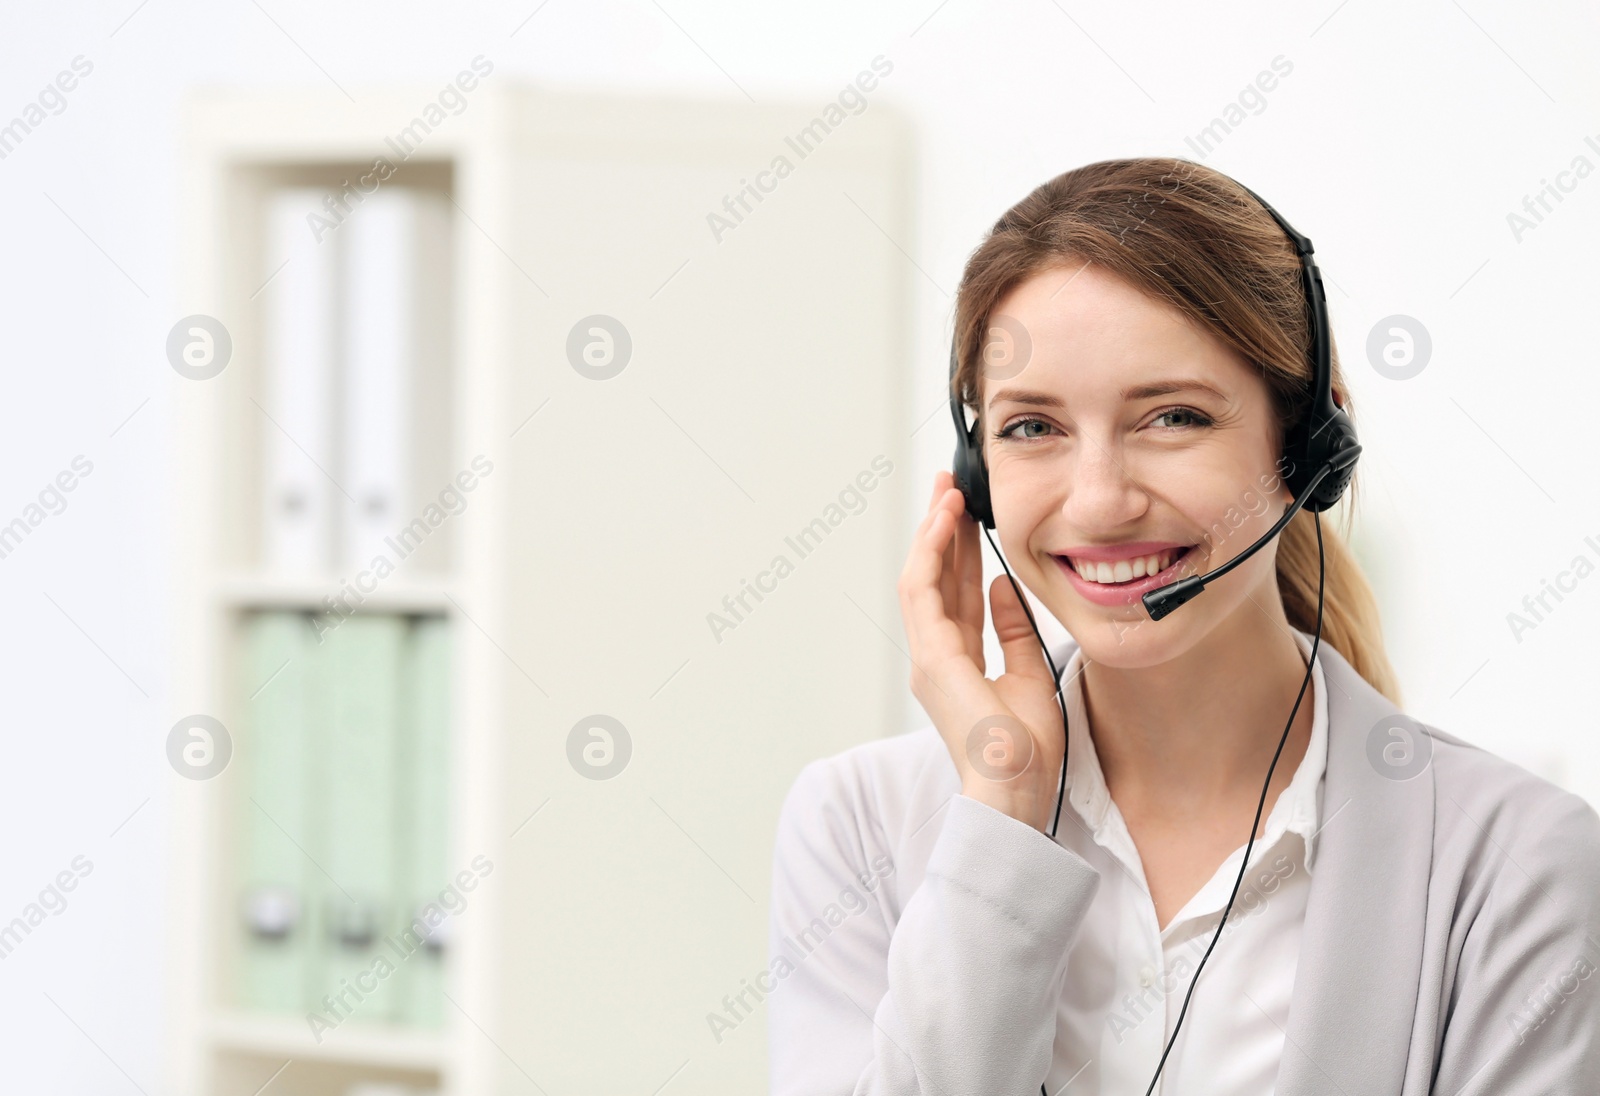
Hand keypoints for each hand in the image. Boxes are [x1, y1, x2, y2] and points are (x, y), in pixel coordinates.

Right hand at [897, 470, 1066, 831]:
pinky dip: (930, 553)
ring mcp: (928, 656)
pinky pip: (922, 591)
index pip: (953, 592)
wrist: (1016, 787)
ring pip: (921, 577)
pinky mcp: (931, 657)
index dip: (958, 549)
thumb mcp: (1028, 673)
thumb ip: (1012, 630)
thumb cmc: (1025, 749)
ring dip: (932, 532)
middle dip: (940, 529)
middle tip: (949, 487)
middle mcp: (934, 655)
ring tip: (946, 492)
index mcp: (955, 662)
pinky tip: (943, 523)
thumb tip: (1003, 588)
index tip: (967, 513)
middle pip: (933, 578)